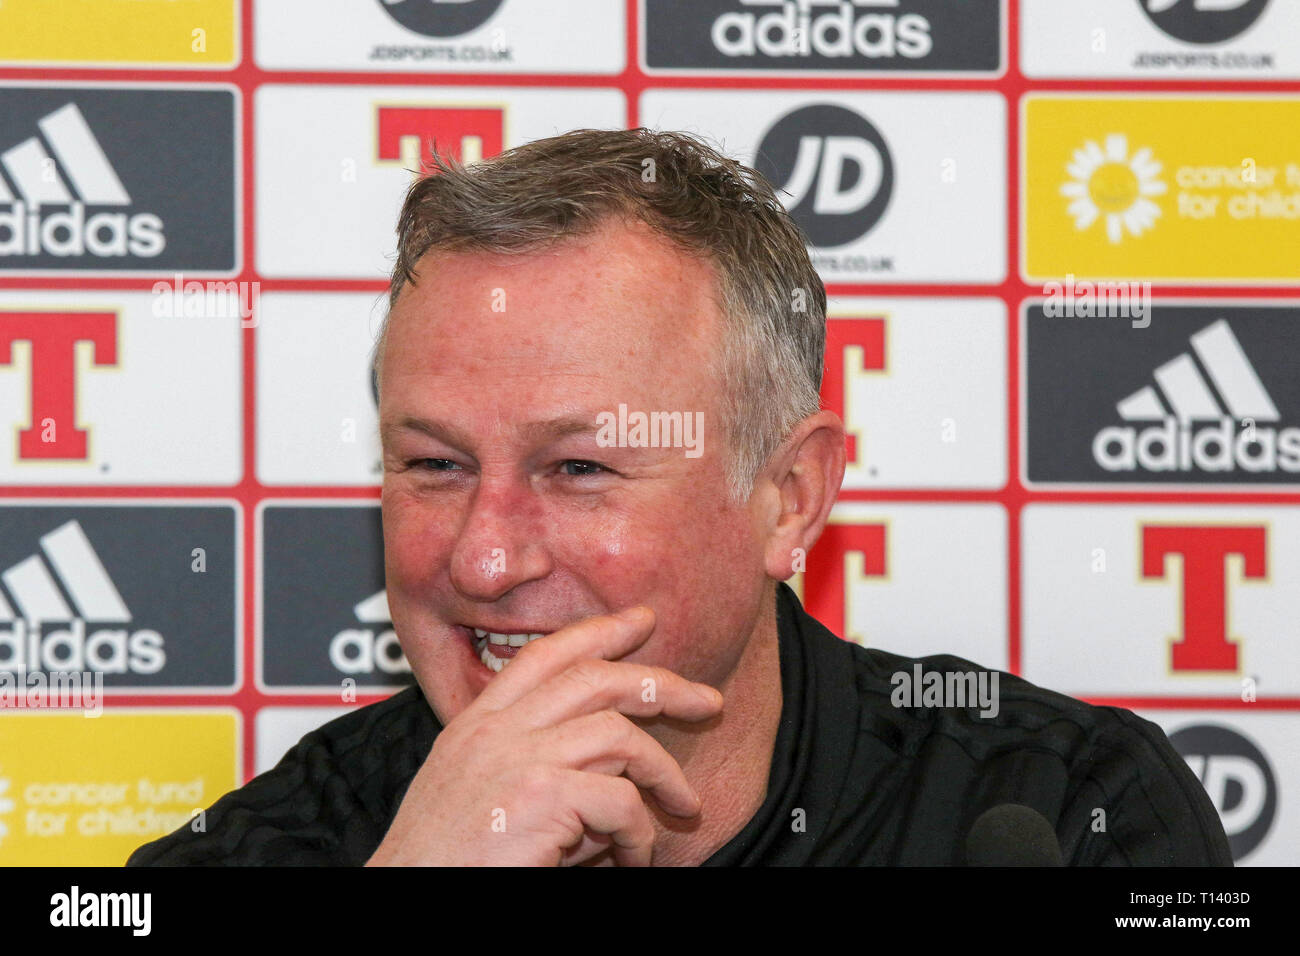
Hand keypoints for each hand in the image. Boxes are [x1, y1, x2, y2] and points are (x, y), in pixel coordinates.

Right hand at [365, 606, 723, 865]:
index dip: (599, 631)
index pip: (546, 655)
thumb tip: (615, 778)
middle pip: (595, 678)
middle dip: (663, 684)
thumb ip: (538, 770)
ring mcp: (515, 758)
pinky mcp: (538, 797)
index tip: (642, 620)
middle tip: (709, 701)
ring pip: (620, 736)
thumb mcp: (479, 797)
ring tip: (683, 805)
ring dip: (664, 773)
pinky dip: (642, 832)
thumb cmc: (442, 864)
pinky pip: (621, 800)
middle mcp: (494, 731)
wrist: (408, 895)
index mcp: (476, 724)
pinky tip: (636, 857)